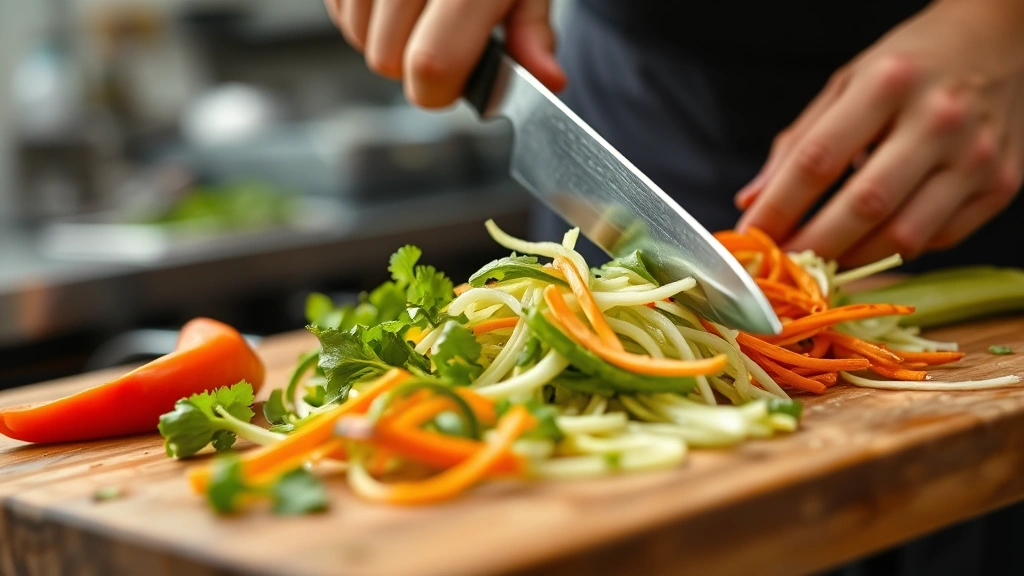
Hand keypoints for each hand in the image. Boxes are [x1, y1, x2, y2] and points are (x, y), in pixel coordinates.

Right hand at [323, 0, 565, 107]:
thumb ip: (532, 33)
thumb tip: (548, 79)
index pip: (431, 64)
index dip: (440, 90)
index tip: (457, 79)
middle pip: (386, 60)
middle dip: (412, 64)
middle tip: (439, 33)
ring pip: (356, 38)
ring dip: (384, 37)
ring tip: (417, 8)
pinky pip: (338, 12)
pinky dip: (363, 13)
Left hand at [736, 0, 1023, 266]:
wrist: (1001, 39)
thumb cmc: (911, 65)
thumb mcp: (846, 84)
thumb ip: (797, 143)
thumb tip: (752, 199)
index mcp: (887, 84)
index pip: (818, 160)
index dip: (778, 207)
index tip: (750, 236)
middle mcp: (938, 119)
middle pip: (863, 206)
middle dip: (813, 245)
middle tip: (782, 263)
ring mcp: (976, 156)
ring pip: (904, 236)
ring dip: (853, 258)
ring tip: (823, 257)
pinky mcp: (1002, 184)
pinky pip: (940, 239)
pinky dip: (897, 248)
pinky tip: (874, 239)